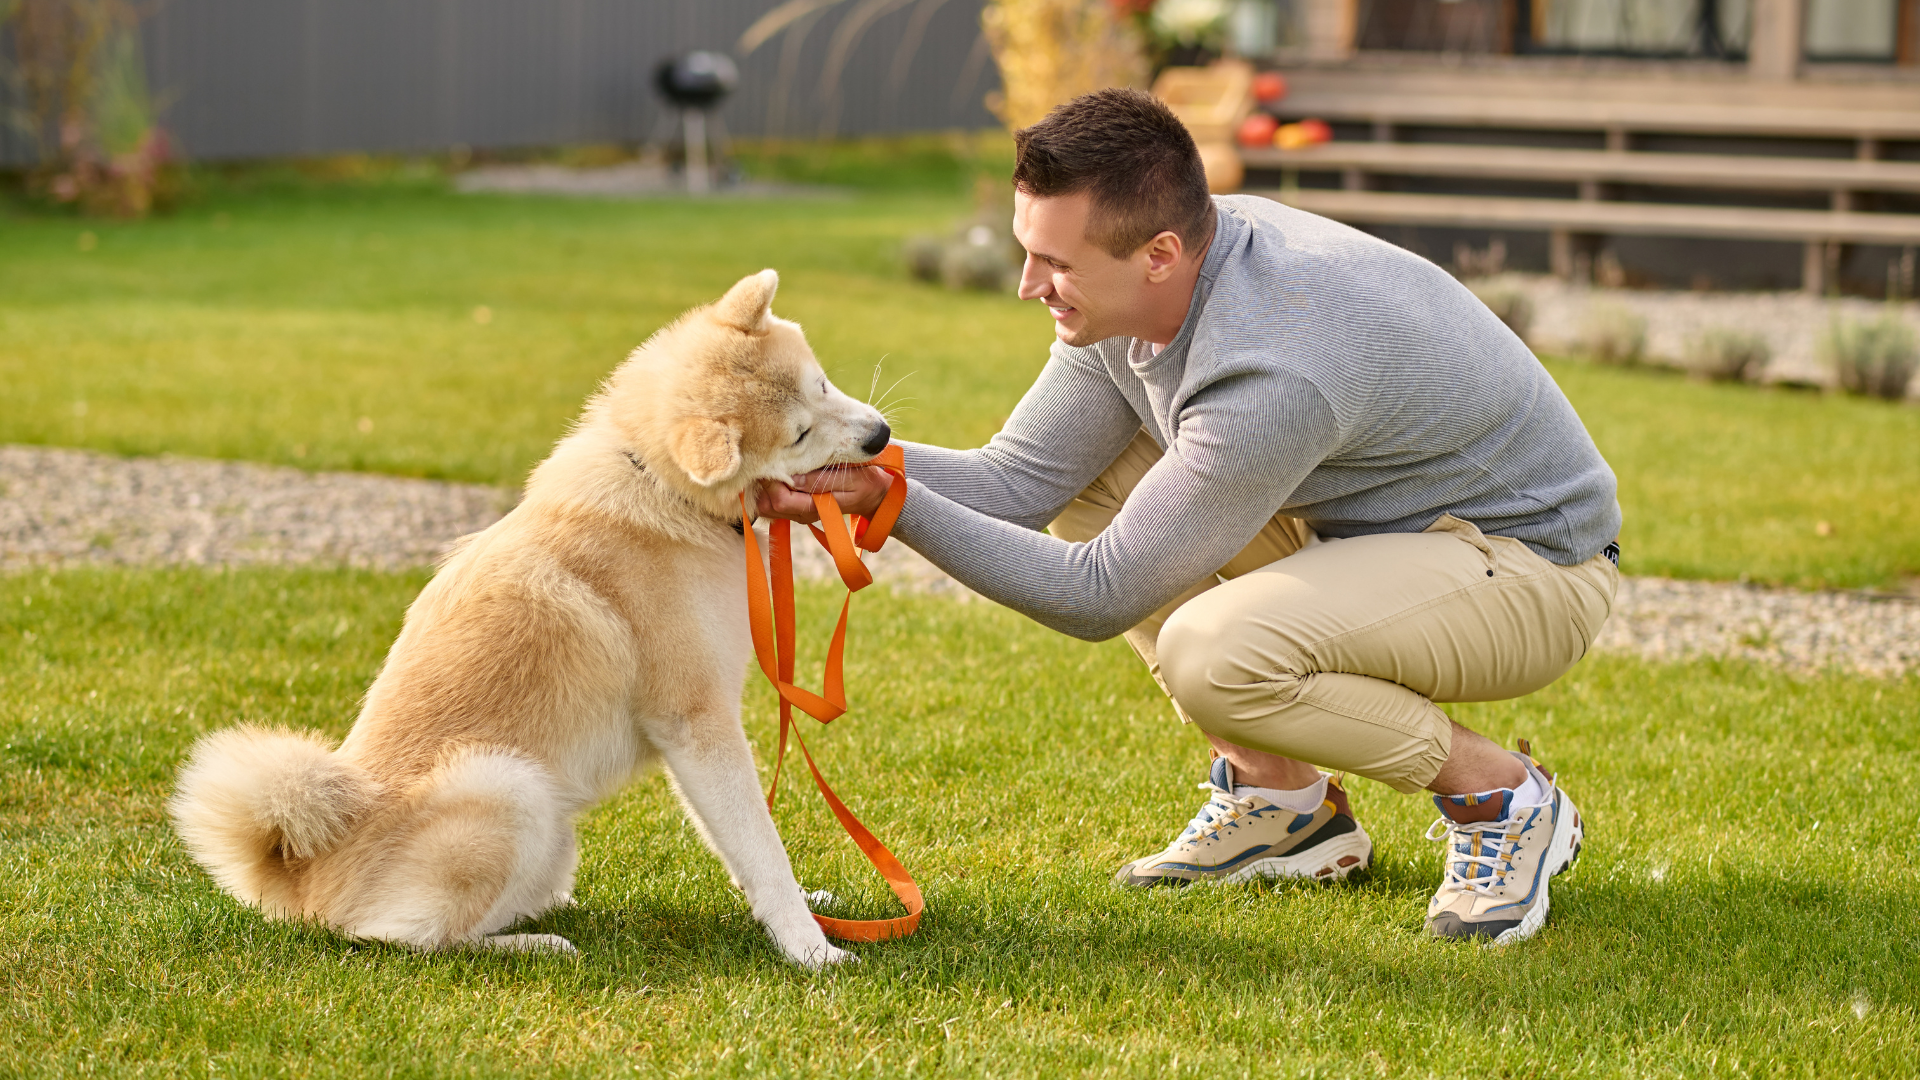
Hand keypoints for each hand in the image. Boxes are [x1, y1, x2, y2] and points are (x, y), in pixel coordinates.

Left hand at [754, 465, 894, 522]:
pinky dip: (772, 488)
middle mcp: (803, 514)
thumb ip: (821, 480)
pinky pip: (774, 502)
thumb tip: (792, 478)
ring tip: (776, 464)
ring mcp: (799, 512)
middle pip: (767, 506)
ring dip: (767, 486)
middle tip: (771, 461)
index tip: (775, 460)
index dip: (772, 481)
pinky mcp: (798, 506)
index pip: (779, 501)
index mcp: (815, 508)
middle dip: (764, 484)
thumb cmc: (867, 482)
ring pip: (767, 506)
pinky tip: (781, 471)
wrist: (878, 496)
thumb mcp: (851, 478)